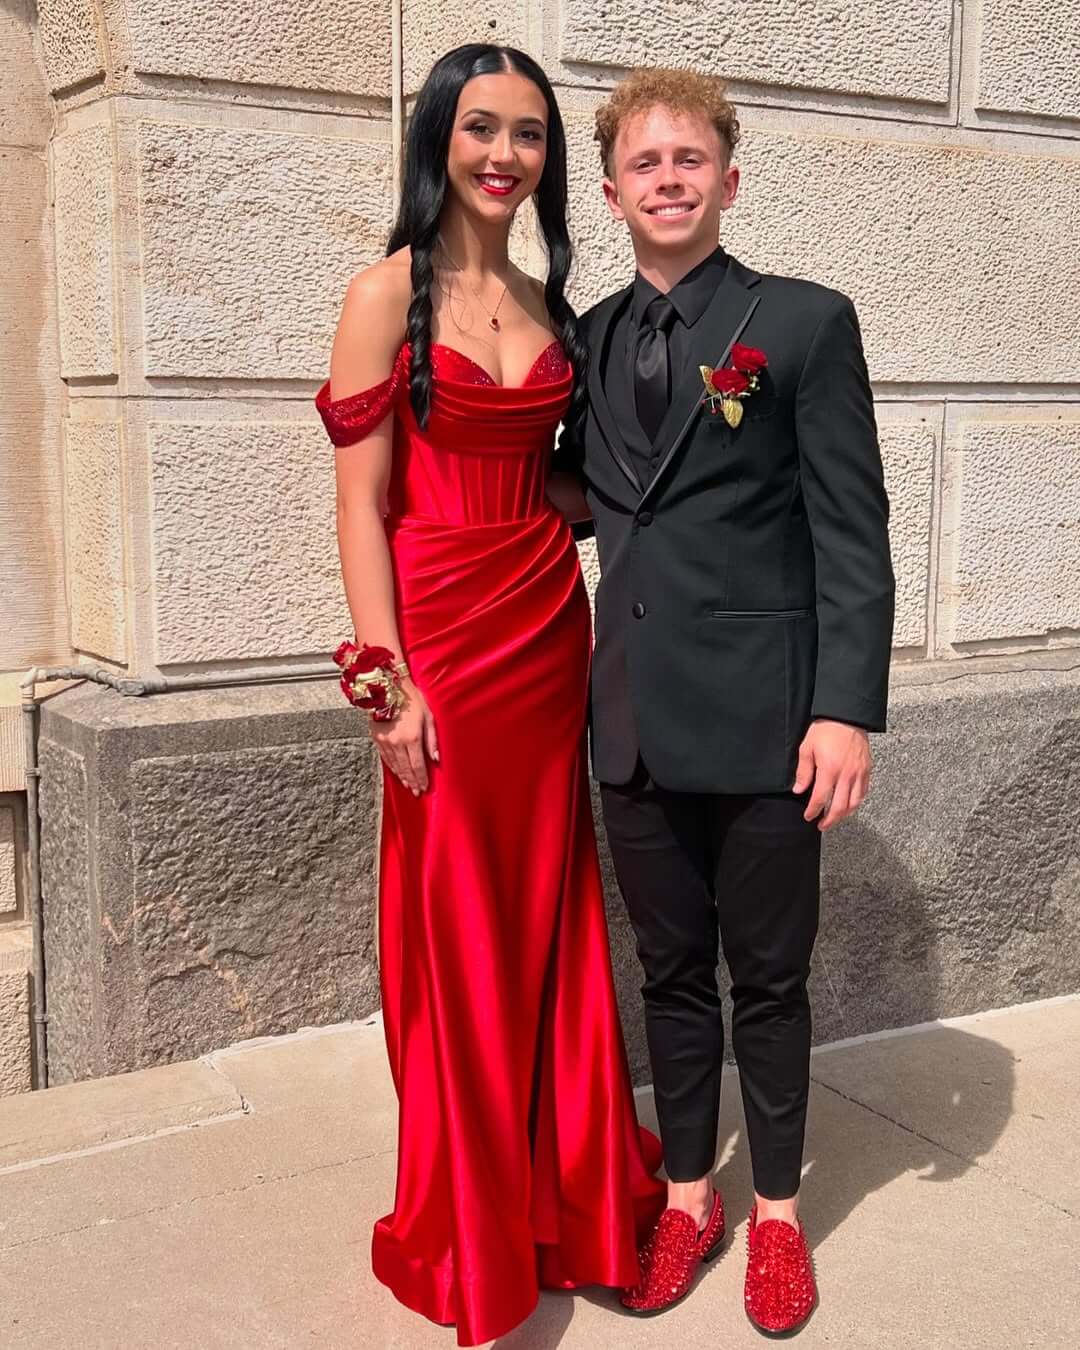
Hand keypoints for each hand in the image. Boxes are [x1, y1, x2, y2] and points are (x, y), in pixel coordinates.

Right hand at [370, 679, 438, 795]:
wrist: (387, 687)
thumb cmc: (412, 699)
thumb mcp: (428, 716)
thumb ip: (432, 740)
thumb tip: (436, 759)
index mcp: (412, 738)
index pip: (418, 766)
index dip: (421, 778)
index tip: (424, 787)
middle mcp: (397, 743)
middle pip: (406, 768)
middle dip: (412, 781)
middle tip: (417, 791)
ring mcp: (385, 741)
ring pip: (395, 765)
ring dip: (402, 777)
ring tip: (408, 785)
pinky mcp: (377, 738)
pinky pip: (385, 758)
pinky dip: (392, 767)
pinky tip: (396, 772)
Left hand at [793, 719, 870, 830]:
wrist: (847, 715)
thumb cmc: (825, 730)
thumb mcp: (807, 748)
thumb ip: (803, 772)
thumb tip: (798, 790)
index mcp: (830, 770)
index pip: (820, 798)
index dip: (813, 811)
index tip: (808, 816)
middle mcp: (846, 775)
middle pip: (840, 807)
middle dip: (830, 820)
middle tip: (821, 825)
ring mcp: (859, 773)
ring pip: (854, 803)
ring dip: (844, 815)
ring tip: (834, 818)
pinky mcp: (867, 770)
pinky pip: (863, 792)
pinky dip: (856, 802)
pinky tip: (848, 804)